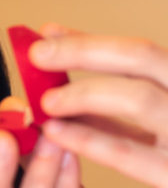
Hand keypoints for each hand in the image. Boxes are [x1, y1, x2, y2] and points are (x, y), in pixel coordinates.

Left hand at [30, 24, 167, 187]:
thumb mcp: (148, 125)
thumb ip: (109, 99)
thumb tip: (57, 68)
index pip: (138, 50)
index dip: (90, 41)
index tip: (46, 34)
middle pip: (142, 57)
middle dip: (84, 50)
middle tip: (38, 54)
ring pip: (139, 98)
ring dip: (85, 94)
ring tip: (45, 101)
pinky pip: (128, 153)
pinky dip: (88, 139)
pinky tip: (56, 134)